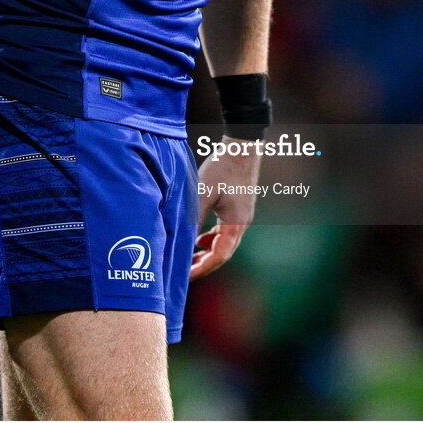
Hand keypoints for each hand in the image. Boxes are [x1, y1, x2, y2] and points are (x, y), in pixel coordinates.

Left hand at [190, 136, 260, 280]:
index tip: (186, 276)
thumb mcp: (203, 194)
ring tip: (189, 257)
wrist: (243, 146)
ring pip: (224, 243)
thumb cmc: (223, 168)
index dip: (202, 268)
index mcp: (235, 223)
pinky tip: (199, 237)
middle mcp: (241, 223)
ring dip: (207, 251)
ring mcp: (242, 216)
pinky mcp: (239, 207)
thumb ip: (192, 219)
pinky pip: (225, 231)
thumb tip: (180, 242)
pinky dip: (212, 238)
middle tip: (185, 272)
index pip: (219, 256)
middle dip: (204, 264)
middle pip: (223, 253)